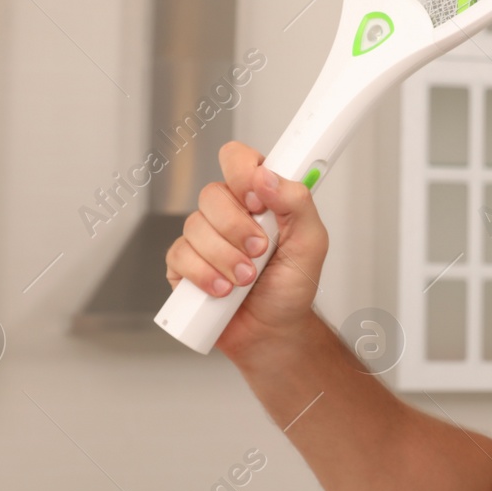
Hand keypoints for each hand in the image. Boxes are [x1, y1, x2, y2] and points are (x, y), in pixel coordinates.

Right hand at [164, 140, 328, 359]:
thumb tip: (268, 176)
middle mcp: (228, 212)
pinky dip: (203, 275)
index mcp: (259, 197)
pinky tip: (223, 290)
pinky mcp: (183, 264)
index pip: (238, 159)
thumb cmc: (292, 286)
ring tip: (246, 279)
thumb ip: (297, 202)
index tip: (258, 201)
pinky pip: (179, 256)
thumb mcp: (311, 241)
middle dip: (237, 229)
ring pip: (194, 226)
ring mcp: (203, 237)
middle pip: (212, 194)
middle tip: (259, 252)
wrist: (273, 331)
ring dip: (225, 257)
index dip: (243, 173)